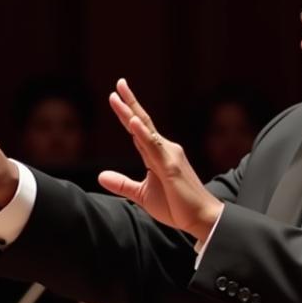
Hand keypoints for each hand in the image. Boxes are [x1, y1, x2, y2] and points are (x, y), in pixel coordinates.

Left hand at [97, 79, 223, 243]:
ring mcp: (169, 157)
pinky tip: (133, 121)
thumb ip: (122, 184)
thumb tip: (101, 175)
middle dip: (130, 103)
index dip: (127, 113)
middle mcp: (165, 150)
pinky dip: (143, 134)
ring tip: (119, 97)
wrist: (200, 219)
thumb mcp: (143, 195)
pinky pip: (154, 148)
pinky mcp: (171, 168)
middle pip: (143, 123)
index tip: (116, 96)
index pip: (139, 131)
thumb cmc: (177, 206)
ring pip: (146, 131)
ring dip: (131, 113)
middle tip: (119, 83)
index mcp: (158, 155)